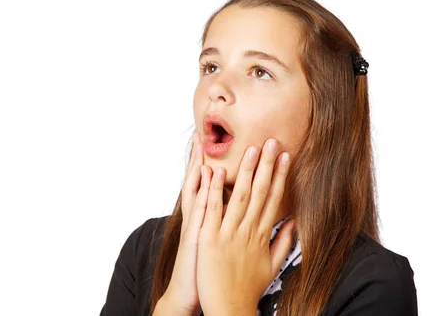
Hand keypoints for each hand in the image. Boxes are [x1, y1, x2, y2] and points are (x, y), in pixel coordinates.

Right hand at [160, 131, 208, 315]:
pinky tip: (207, 178)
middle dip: (200, 158)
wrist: (190, 294)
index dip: (210, 164)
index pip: (207, 186)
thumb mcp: (217, 245)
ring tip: (202, 148)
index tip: (211, 143)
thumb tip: (237, 212)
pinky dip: (204, 192)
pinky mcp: (198, 237)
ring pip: (197, 192)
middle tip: (201, 134)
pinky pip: (201, 210)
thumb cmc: (207, 272)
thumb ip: (224, 226)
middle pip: (198, 183)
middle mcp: (198, 219)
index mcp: (206, 219)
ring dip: (200, 169)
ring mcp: (196, 226)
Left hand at [196, 138, 296, 315]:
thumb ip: (283, 242)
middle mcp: (247, 231)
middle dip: (267, 166)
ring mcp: (228, 234)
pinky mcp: (209, 239)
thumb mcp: (271, 266)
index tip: (286, 156)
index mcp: (261, 235)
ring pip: (238, 196)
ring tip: (251, 149)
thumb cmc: (247, 289)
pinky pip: (212, 210)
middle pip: (259, 192)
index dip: (280, 177)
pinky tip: (215, 172)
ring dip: (245, 171)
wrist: (229, 310)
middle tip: (272, 142)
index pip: (274, 199)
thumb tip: (294, 223)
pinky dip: (214, 191)